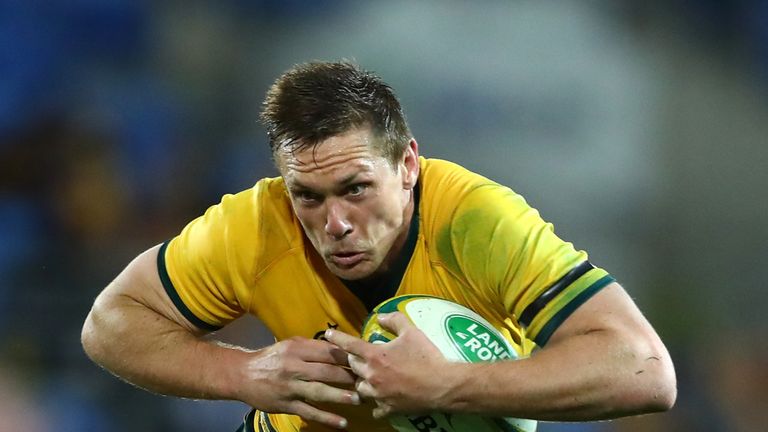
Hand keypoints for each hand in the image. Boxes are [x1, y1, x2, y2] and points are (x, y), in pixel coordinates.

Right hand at [239, 336, 359, 428]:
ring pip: (319, 391)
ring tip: (359, 399)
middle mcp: (294, 366)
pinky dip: (327, 418)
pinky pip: (309, 411)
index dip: (347, 357)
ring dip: (341, 396)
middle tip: (367, 380)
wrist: (242, 374)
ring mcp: (290, 387)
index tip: (363, 361)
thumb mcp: (290, 345)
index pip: (327, 352)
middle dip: (349, 376)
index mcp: (297, 348)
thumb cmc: (272, 358)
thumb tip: (340, 348)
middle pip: (327, 371)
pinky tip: (342, 422)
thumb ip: (313, 347)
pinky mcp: (286, 405)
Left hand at [325, 312, 452, 418]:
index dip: (337, 338)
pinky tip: (380, 399)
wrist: (442, 385)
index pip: (350, 344)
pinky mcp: (387, 408)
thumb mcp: (412, 331)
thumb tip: (380, 316)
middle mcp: (371, 375)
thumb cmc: (426, 356)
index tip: (328, 335)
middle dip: (354, 360)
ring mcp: (378, 394)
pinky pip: (374, 408)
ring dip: (362, 381)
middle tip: (360, 356)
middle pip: (353, 366)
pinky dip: (375, 403)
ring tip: (369, 377)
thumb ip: (394, 320)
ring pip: (359, 388)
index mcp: (375, 355)